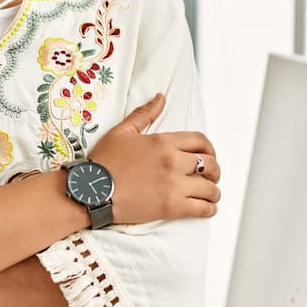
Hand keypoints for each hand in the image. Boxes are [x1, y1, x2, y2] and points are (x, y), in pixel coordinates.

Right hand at [88, 93, 221, 222]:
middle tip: (211, 177)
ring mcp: (174, 185)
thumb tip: (161, 98)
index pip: (201, 141)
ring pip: (210, 188)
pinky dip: (209, 208)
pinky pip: (203, 208)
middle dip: (215, 171)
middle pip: (210, 164)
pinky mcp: (171, 207)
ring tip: (210, 195)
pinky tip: (206, 208)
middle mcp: (173, 161)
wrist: (90, 190)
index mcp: (163, 141)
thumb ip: (144, 114)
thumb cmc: (103, 162)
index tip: (208, 156)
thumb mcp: (122, 132)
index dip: (210, 149)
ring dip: (214, 192)